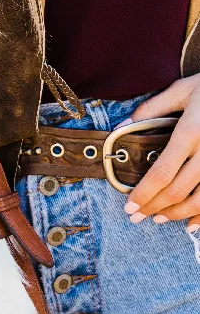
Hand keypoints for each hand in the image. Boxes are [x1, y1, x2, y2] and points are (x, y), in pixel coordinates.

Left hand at [120, 74, 199, 232]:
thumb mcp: (183, 89)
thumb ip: (152, 109)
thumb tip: (121, 128)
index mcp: (191, 132)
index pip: (162, 172)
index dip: (144, 194)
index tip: (129, 206)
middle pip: (177, 190)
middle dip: (153, 208)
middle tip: (136, 217)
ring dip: (177, 214)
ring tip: (158, 218)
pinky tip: (192, 224)